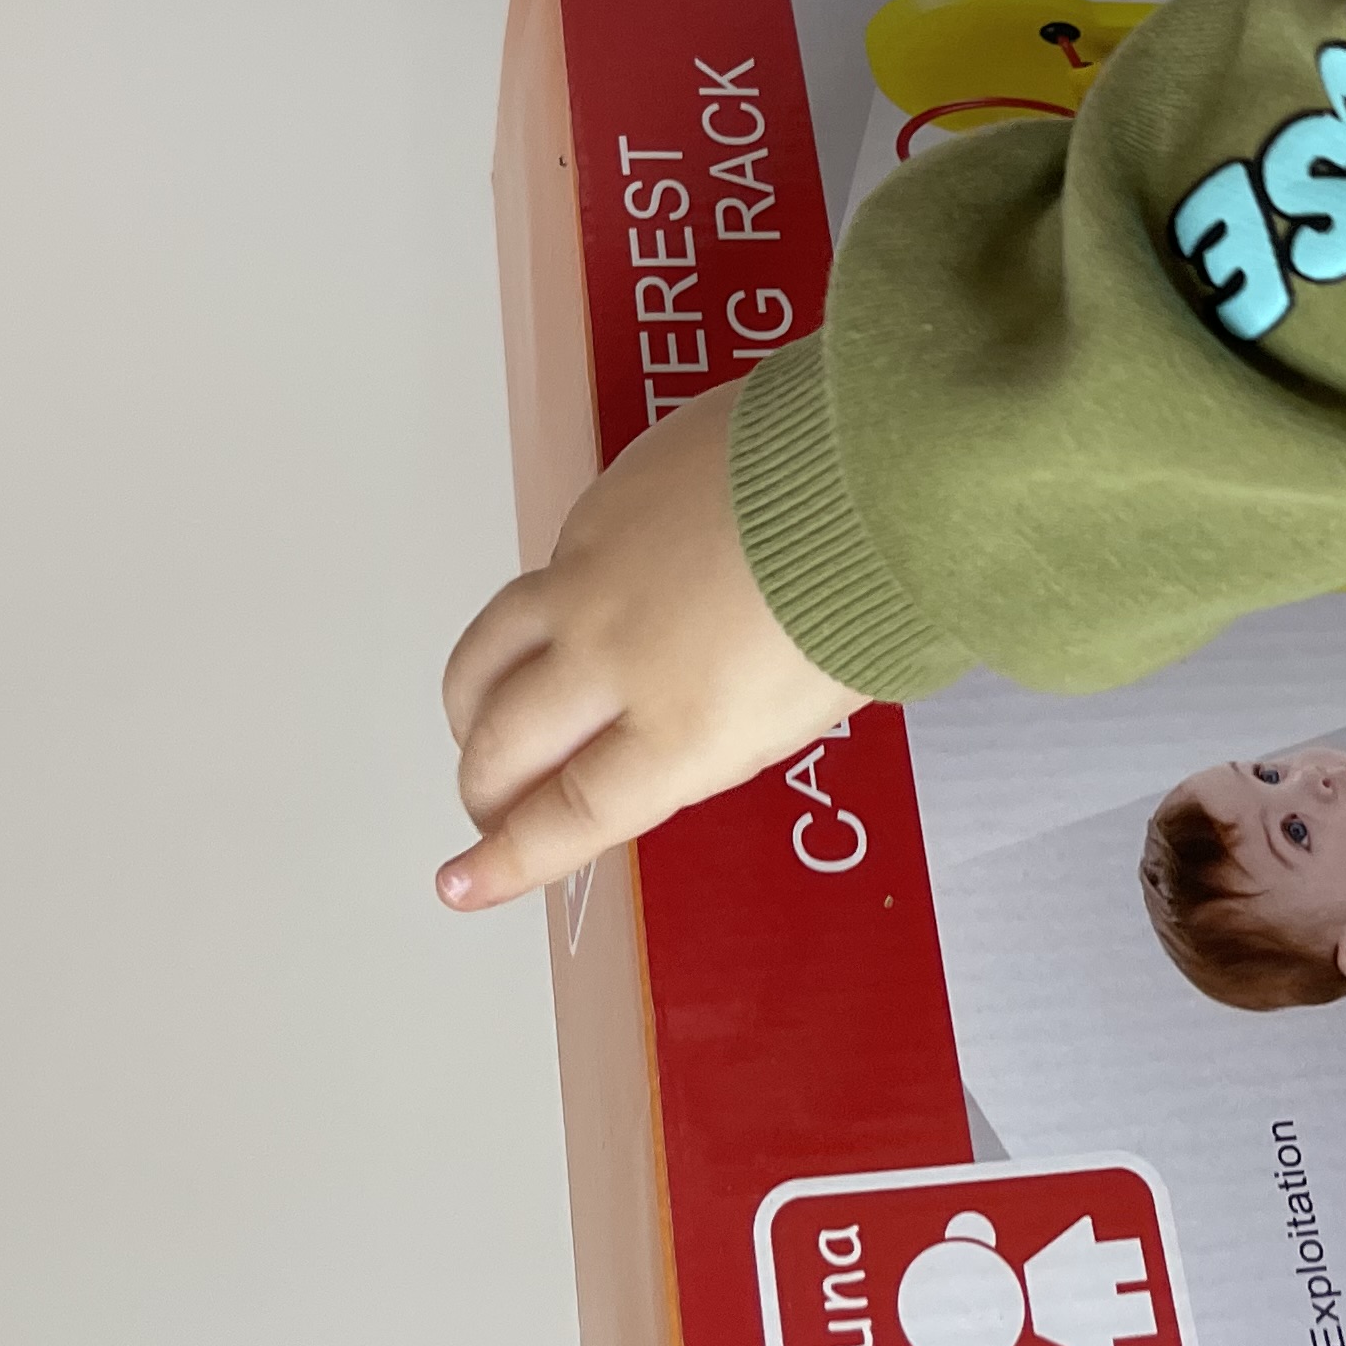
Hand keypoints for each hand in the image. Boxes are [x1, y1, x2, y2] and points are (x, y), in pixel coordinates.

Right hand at [436, 381, 869, 912]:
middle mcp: (618, 655)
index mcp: (681, 729)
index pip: (566, 815)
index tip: (465, 880)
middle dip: (483, 788)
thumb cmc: (868, 590)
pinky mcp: (599, 503)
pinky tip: (575, 608)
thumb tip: (646, 747)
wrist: (879, 464)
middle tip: (486, 803)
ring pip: (491, 648)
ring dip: (474, 700)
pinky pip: (547, 566)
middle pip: (505, 742)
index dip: (506, 859)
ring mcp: (594, 573)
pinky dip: (548, 603)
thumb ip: (701, 738)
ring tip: (478, 719)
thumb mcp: (795, 712)